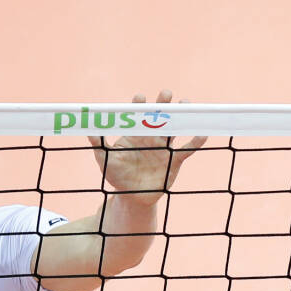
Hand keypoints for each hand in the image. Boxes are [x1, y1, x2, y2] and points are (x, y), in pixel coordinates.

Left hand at [88, 91, 206, 204]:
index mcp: (134, 133)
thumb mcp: (105, 160)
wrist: (132, 196)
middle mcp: (150, 136)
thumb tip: (88, 130)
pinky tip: (202, 133)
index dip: (139, 104)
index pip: (137, 114)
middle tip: (166, 93)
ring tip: (185, 104)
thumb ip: (99, 145)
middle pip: (159, 116)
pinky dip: (195, 142)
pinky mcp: (174, 161)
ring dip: (180, 116)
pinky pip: (186, 150)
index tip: (140, 98)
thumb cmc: (117, 176)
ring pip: (174, 128)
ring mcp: (163, 148)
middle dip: (162, 104)